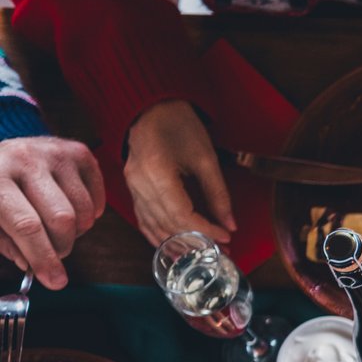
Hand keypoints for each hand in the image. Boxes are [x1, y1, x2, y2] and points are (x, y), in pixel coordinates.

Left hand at [0, 137, 103, 288]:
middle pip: (62, 219)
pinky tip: (68, 207)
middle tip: (53, 252)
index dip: (44, 258)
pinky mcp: (77, 152)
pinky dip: (89, 214)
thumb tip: (36, 266)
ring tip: (56, 225)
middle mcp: (24, 159)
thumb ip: (9, 246)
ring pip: (84, 212)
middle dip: (62, 247)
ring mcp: (53, 152)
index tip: (55, 281)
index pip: (27, 225)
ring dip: (76, 231)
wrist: (0, 155)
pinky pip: (97, 199)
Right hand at [125, 99, 233, 246]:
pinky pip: (143, 220)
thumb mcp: (206, 157)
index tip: (225, 237)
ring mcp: (132, 187)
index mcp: (156, 172)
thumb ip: (219, 194)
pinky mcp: (132, 189)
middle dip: (196, 242)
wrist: (152, 108)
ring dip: (179, 244)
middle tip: (221, 252)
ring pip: (153, 226)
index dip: (205, 230)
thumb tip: (230, 224)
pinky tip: (176, 246)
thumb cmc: (179, 125)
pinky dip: (160, 235)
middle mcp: (139, 182)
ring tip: (204, 253)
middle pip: (167, 224)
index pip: (181, 214)